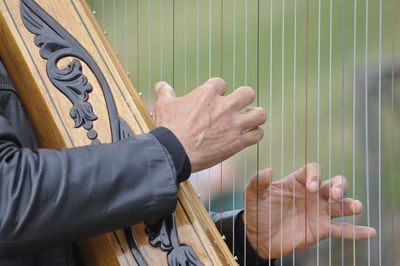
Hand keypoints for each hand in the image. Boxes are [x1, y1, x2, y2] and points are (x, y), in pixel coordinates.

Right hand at [154, 78, 265, 171]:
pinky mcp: (236, 142)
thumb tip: (161, 85)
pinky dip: (255, 133)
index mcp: (207, 94)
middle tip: (238, 106)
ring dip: (256, 116)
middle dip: (244, 98)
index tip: (213, 99)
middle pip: (248, 93)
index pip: (221, 83)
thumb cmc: (168, 128)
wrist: (173, 152)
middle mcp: (224, 106)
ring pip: (259, 114)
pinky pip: (257, 135)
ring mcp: (233, 125)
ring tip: (250, 119)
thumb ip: (164, 92)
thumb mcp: (163, 105)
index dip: (218, 90)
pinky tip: (249, 135)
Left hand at [244, 163, 376, 258]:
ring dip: (351, 204)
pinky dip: (357, 231)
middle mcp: (312, 195)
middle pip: (334, 183)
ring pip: (342, 205)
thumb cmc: (257, 212)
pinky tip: (370, 232)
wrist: (259, 236)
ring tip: (355, 207)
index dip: (316, 175)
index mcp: (297, 182)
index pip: (314, 171)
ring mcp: (319, 212)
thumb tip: (268, 169)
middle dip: (339, 186)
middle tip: (335, 194)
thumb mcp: (253, 195)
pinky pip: (343, 230)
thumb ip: (258, 182)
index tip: (311, 188)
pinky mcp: (322, 230)